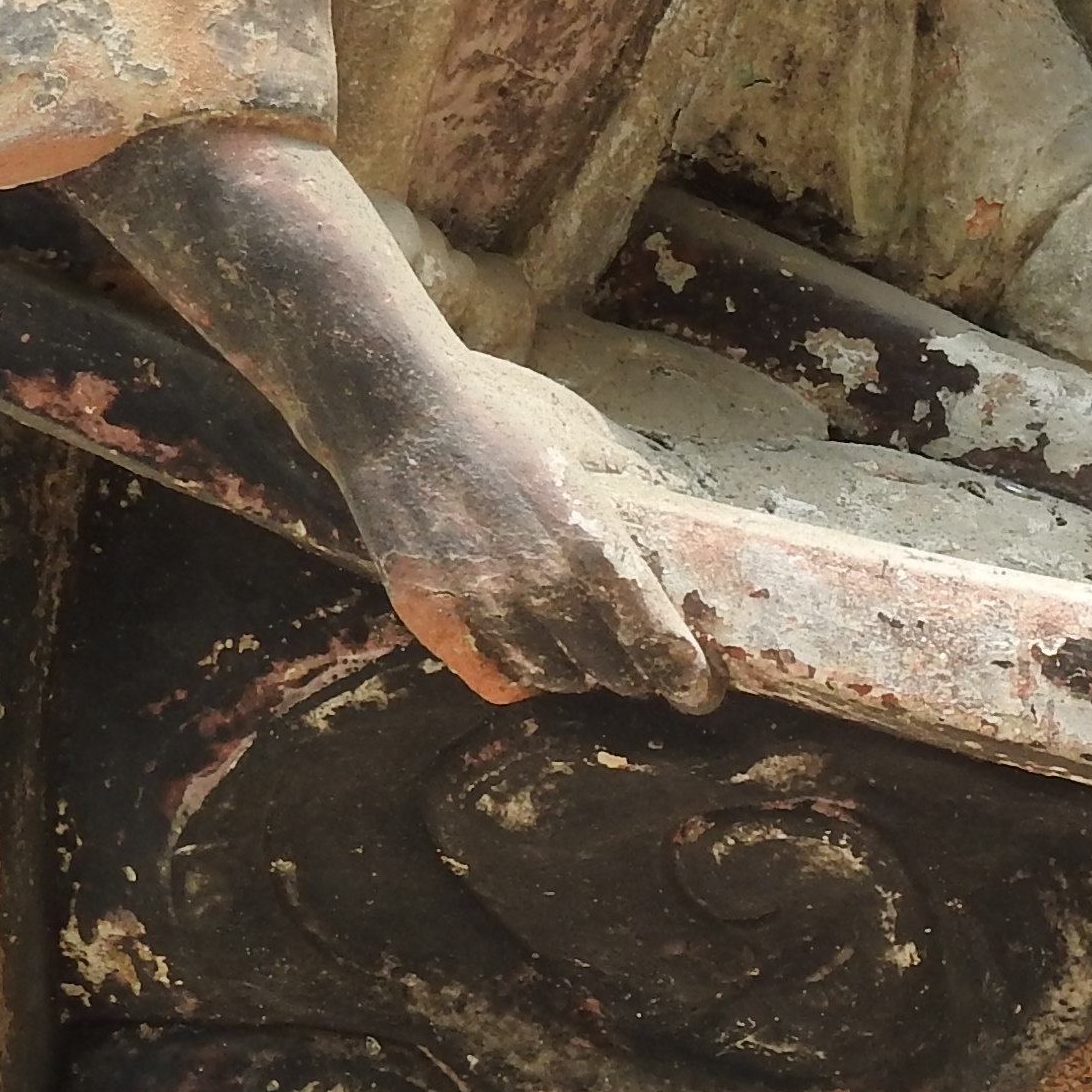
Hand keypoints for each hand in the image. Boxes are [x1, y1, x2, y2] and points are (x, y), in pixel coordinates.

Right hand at [339, 347, 720, 710]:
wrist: (392, 400)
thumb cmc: (497, 407)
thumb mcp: (584, 435)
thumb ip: (631, 480)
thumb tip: (677, 503)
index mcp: (588, 541)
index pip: (653, 639)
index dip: (684, 676)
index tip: (699, 691)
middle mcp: (536, 583)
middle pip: (607, 668)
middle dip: (636, 675)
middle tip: (647, 671)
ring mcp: (478, 601)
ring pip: (549, 675)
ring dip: (579, 675)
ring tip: (590, 662)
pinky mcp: (428, 609)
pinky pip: (489, 675)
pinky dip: (520, 678)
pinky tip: (533, 664)